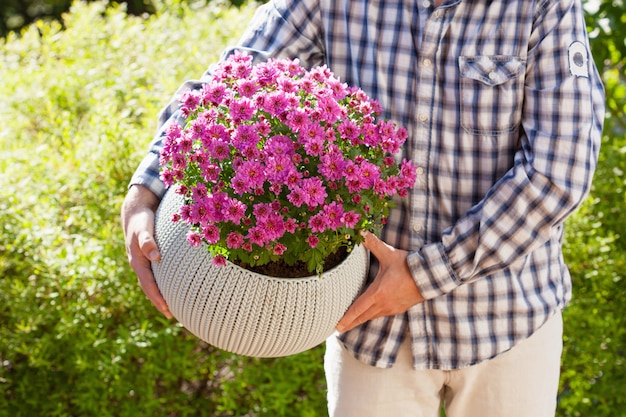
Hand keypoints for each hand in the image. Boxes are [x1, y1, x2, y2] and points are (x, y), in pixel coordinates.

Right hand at [121, 185, 171, 318]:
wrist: (135, 210)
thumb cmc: (141, 220)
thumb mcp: (143, 229)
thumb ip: (147, 242)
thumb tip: (156, 257)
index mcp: (137, 262)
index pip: (148, 285)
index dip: (157, 298)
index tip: (167, 310)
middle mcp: (140, 264)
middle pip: (149, 288)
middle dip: (159, 302)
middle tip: (172, 315)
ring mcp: (143, 262)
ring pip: (152, 282)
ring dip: (160, 294)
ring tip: (173, 306)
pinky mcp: (149, 257)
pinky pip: (156, 274)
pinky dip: (162, 283)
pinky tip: (172, 286)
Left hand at [336, 232, 423, 332]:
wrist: (430, 276)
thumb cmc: (409, 266)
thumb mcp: (389, 254)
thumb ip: (373, 244)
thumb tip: (360, 233)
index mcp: (378, 293)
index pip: (358, 308)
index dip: (347, 317)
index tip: (337, 326)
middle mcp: (384, 304)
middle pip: (363, 316)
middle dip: (350, 323)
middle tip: (339, 329)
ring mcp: (392, 308)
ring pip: (372, 316)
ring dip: (361, 320)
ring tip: (351, 324)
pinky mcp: (400, 308)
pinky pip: (382, 314)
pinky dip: (373, 316)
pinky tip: (371, 315)